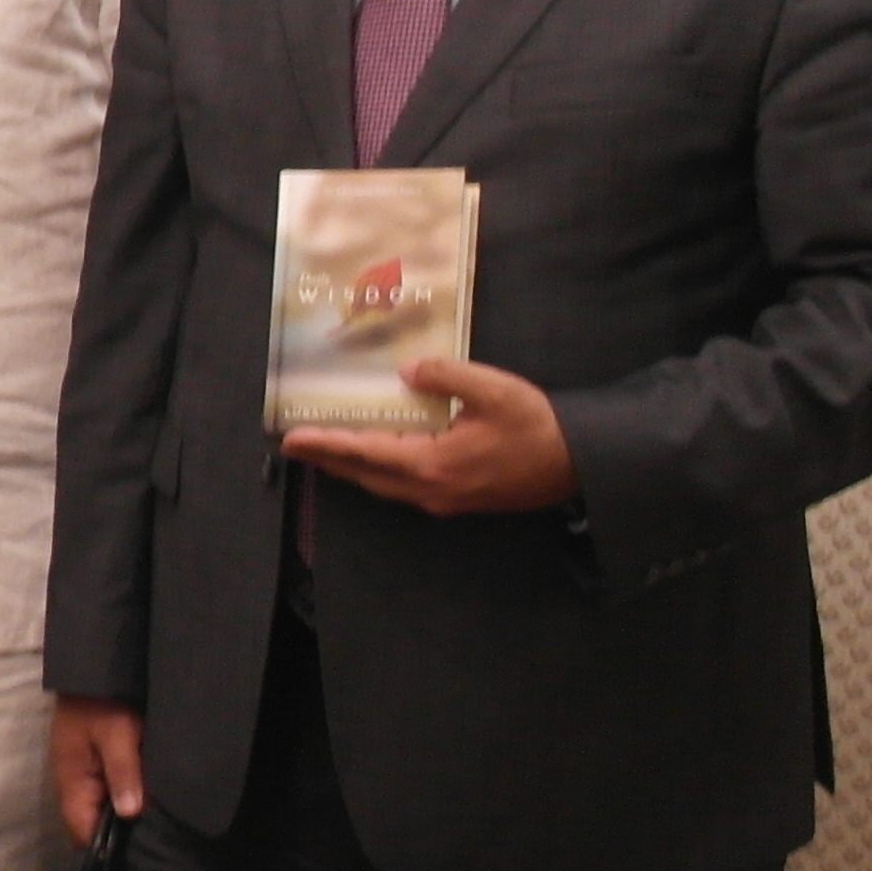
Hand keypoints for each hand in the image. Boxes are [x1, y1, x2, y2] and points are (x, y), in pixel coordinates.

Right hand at [50, 694, 147, 840]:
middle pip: (92, 826)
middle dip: (120, 835)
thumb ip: (123, 773)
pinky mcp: (94, 767)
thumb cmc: (101, 702)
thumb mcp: (117, 734)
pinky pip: (108, 795)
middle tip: (156, 840)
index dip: (107, 849)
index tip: (139, 853)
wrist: (92, 670)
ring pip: (102, 811)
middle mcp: (73, 785)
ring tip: (157, 824)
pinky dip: (126, 800)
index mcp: (72, 782)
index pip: (82, 832)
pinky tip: (148, 800)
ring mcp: (82, 776)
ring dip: (124, 817)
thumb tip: (130, 814)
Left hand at [283, 360, 576, 514]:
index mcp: (432, 463)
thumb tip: (407, 371)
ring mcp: (445, 499)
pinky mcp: (459, 499)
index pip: (364, 453)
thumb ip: (445, 377)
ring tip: (326, 450)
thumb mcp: (491, 390)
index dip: (325, 445)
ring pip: (385, 485)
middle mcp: (431, 489)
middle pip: (366, 475)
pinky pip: (405, 487)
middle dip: (329, 459)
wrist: (580, 463)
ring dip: (353, 467)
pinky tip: (377, 457)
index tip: (291, 441)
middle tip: (295, 446)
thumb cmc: (537, 426)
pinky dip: (381, 472)